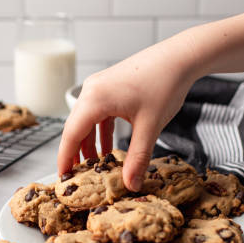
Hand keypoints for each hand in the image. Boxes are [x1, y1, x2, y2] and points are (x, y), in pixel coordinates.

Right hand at [57, 36, 195, 190]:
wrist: (179, 57)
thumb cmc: (164, 85)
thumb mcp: (150, 127)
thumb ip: (138, 158)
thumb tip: (131, 185)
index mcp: (95, 99)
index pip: (71, 135)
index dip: (65, 158)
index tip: (64, 178)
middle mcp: (91, 91)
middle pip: (75, 128)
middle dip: (76, 153)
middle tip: (77, 178)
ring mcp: (99, 86)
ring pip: (87, 121)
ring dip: (90, 143)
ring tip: (93, 166)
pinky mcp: (109, 86)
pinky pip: (98, 113)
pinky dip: (100, 131)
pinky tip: (108, 148)